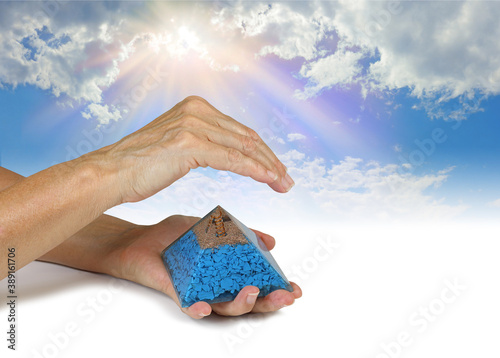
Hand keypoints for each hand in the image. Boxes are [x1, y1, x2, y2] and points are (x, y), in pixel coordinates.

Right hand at [95, 96, 294, 203]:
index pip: (238, 130)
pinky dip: (255, 170)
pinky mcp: (190, 143)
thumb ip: (201, 141)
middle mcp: (197, 110)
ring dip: (268, 167)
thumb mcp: (176, 145)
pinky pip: (233, 158)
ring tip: (282, 184)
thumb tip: (224, 150)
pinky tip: (268, 180)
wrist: (109, 173)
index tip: (275, 168)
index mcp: (195, 107)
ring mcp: (193, 124)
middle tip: (285, 179)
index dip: (261, 151)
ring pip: (243, 147)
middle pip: (246, 136)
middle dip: (270, 159)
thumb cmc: (139, 165)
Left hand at [105, 215, 301, 318]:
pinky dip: (198, 309)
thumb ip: (243, 235)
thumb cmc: (177, 238)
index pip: (258, 285)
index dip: (277, 289)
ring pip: (225, 307)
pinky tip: (205, 306)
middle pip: (248, 301)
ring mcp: (199, 292)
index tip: (295, 288)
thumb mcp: (216, 230)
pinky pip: (190, 306)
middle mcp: (217, 287)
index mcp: (228, 274)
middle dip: (269, 302)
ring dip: (241, 303)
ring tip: (253, 291)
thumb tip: (272, 242)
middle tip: (285, 297)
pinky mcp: (179, 294)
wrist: (142, 240)